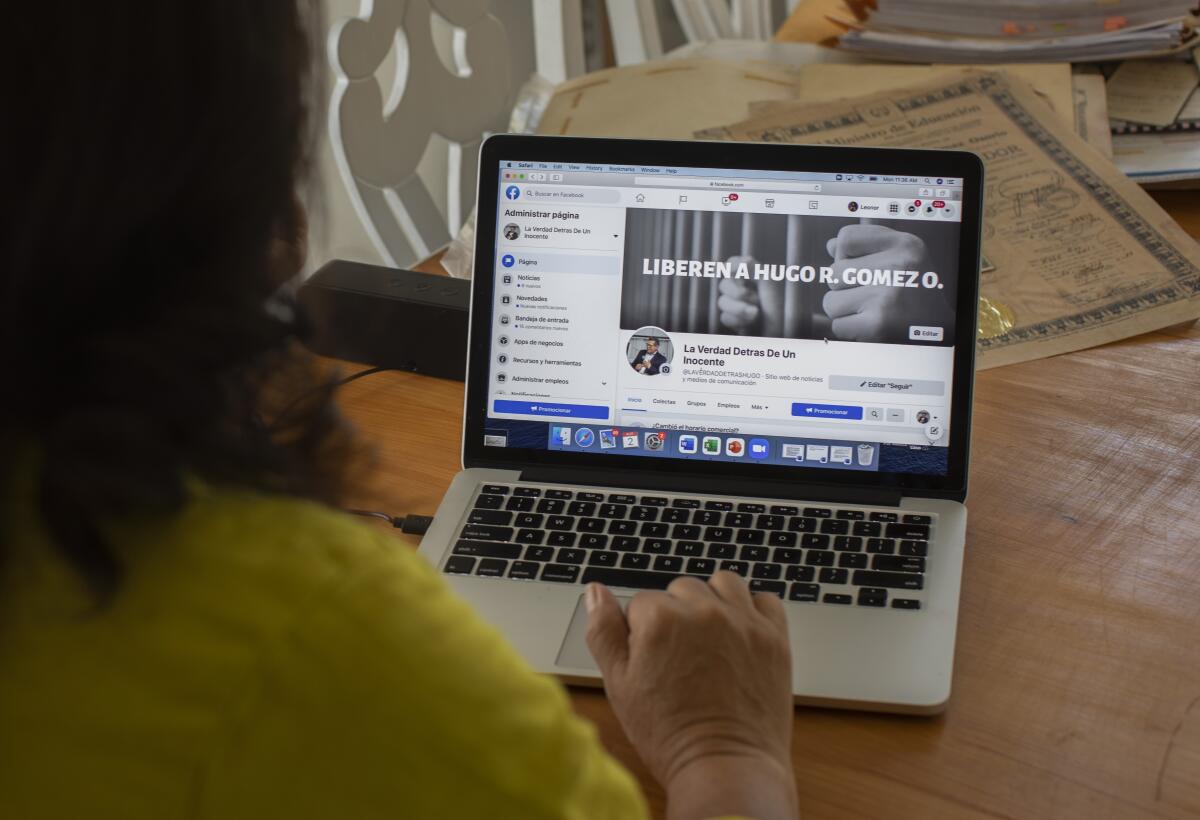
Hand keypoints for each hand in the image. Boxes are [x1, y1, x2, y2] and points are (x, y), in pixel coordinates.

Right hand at [586, 574, 796, 818]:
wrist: (725, 766)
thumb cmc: (668, 733)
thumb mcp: (619, 685)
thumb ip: (603, 631)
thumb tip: (595, 591)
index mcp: (659, 618)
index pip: (642, 602)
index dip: (643, 633)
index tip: (653, 662)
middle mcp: (702, 610)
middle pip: (681, 590)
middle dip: (677, 616)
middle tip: (680, 658)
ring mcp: (742, 621)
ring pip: (722, 584)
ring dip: (713, 602)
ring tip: (709, 640)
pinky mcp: (773, 636)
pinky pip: (764, 599)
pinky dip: (753, 611)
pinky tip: (741, 636)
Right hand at [716, 255, 784, 335]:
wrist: (783, 334)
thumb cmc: (781, 309)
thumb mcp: (770, 284)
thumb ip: (756, 269)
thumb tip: (744, 258)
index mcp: (751, 277)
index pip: (732, 264)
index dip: (734, 265)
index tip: (744, 266)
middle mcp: (742, 290)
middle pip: (724, 284)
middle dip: (737, 292)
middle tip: (754, 300)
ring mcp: (736, 307)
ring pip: (722, 302)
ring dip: (738, 308)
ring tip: (756, 314)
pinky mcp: (734, 322)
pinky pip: (725, 318)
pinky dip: (738, 320)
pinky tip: (751, 323)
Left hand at [822, 224, 945, 341]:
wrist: (943, 331)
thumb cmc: (916, 293)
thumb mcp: (905, 258)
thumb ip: (869, 247)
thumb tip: (831, 246)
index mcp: (905, 244)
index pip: (846, 238)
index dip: (845, 255)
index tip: (862, 267)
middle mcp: (898, 265)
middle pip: (835, 272)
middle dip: (846, 288)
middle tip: (874, 296)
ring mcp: (888, 294)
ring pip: (831, 301)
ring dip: (846, 311)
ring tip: (872, 310)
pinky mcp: (879, 322)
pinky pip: (838, 324)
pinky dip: (850, 330)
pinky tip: (871, 326)